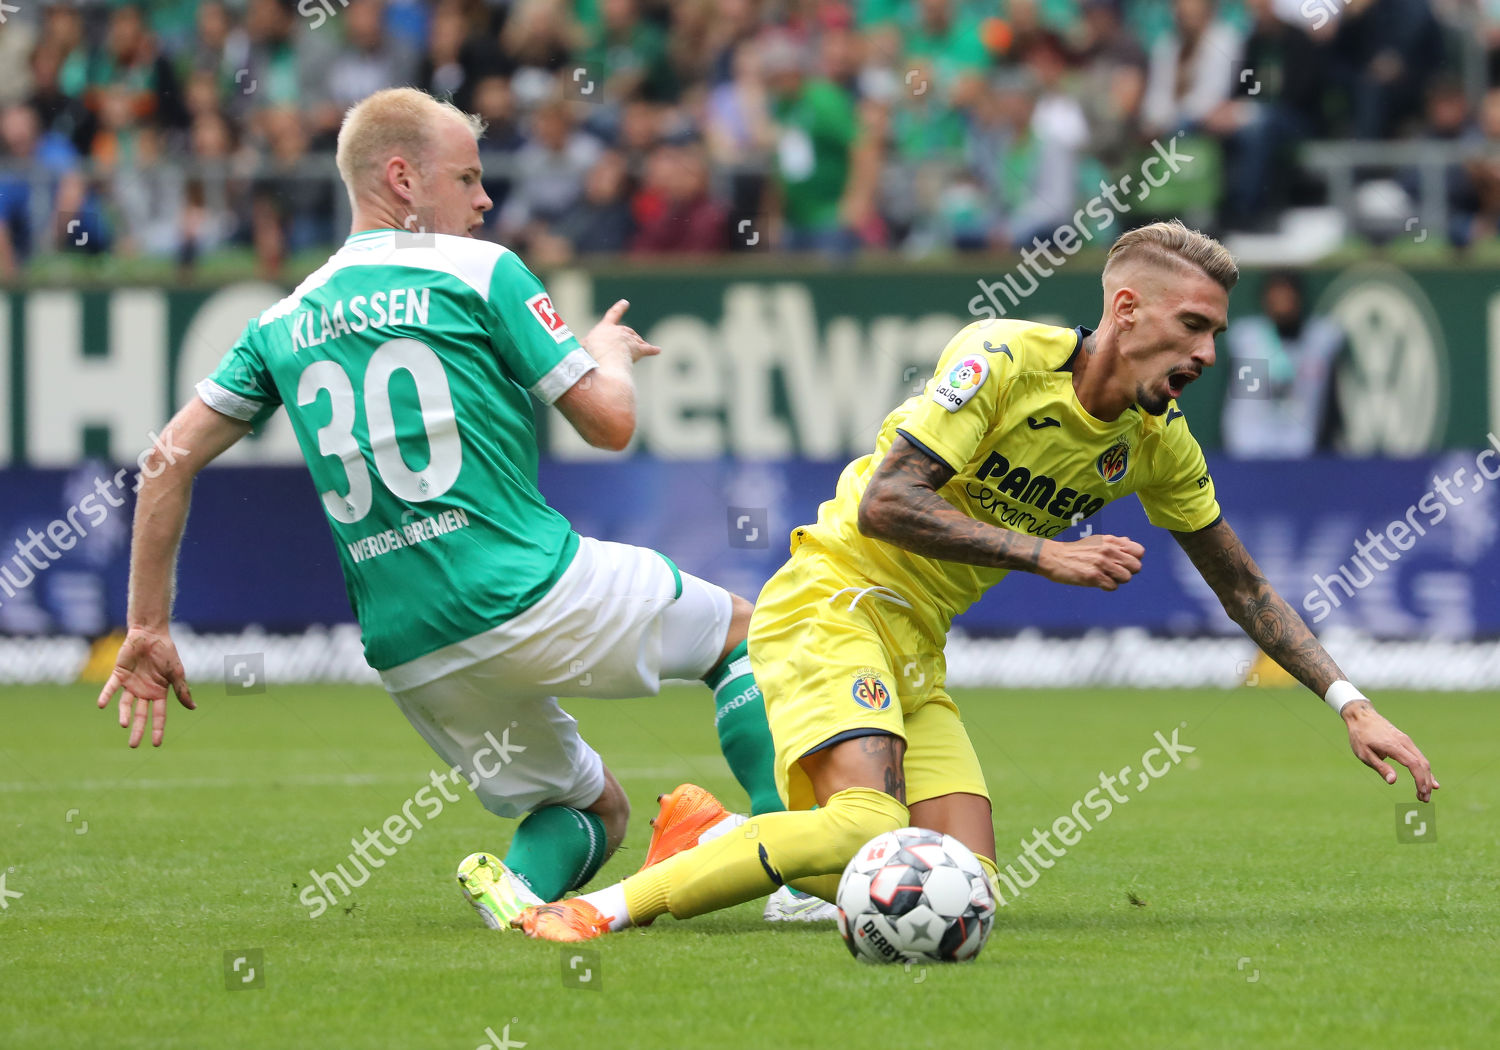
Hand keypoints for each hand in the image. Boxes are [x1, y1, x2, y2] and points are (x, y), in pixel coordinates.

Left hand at [96, 627, 194, 747]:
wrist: (151, 634)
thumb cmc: (166, 652)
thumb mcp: (176, 673)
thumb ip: (182, 690)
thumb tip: (193, 708)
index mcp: (158, 692)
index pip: (158, 715)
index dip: (157, 729)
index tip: (156, 743)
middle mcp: (143, 691)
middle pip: (141, 714)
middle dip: (138, 729)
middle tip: (134, 745)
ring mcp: (131, 684)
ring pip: (125, 704)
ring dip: (124, 714)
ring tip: (124, 724)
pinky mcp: (119, 674)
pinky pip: (111, 688)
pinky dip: (106, 696)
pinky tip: (102, 705)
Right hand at [582, 299, 660, 365]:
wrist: (606, 360)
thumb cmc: (591, 356)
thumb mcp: (580, 350)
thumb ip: (580, 349)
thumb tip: (572, 352)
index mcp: (605, 328)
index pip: (612, 315)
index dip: (619, 308)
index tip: (625, 302)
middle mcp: (619, 331)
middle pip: (626, 331)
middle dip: (627, 336)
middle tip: (624, 346)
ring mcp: (630, 340)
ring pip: (636, 340)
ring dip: (637, 344)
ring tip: (637, 351)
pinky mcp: (638, 350)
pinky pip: (647, 349)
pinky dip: (652, 350)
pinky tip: (657, 350)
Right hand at [1038, 534, 1143, 590]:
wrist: (1053, 557)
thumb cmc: (1075, 551)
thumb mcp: (1096, 541)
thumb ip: (1114, 542)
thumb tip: (1129, 541)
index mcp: (1111, 541)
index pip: (1139, 551)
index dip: (1133, 559)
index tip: (1122, 563)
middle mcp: (1108, 550)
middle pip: (1136, 567)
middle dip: (1127, 572)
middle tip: (1114, 572)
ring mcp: (1101, 563)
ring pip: (1126, 578)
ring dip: (1117, 580)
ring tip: (1105, 577)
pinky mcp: (1093, 576)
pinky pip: (1113, 587)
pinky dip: (1107, 587)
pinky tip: (1098, 583)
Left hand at [1342, 701, 1438, 801]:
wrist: (1361, 716)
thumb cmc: (1360, 736)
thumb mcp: (1365, 754)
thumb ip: (1380, 767)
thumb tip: (1394, 781)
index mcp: (1393, 746)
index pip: (1413, 765)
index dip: (1420, 780)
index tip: (1422, 793)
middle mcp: (1404, 742)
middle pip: (1422, 764)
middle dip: (1425, 782)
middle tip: (1424, 800)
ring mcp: (1406, 741)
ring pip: (1423, 760)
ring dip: (1426, 778)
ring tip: (1425, 794)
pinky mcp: (1406, 741)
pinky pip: (1419, 756)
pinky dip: (1424, 769)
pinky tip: (1430, 780)